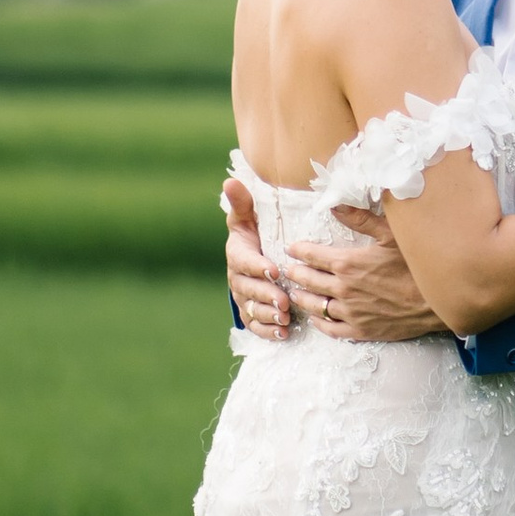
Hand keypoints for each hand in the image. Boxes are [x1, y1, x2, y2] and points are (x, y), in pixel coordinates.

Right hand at [222, 177, 294, 341]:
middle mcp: (237, 278)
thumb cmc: (254, 233)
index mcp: (237, 254)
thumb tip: (230, 182)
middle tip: (283, 301)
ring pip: (252, 309)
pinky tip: (282, 333)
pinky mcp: (251, 313)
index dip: (257, 267)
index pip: (244, 261)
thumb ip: (242, 202)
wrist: (253, 258)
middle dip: (266, 296)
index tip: (273, 270)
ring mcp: (243, 297)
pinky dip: (267, 331)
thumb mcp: (248, 216)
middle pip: (249, 289)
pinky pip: (255, 325)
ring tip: (284, 318)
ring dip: (268, 315)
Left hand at [278, 203, 452, 342]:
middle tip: (288, 269)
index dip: (299, 250)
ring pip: (315, 306)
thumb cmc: (416, 265)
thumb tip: (334, 204)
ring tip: (294, 292)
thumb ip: (360, 219)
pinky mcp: (360, 330)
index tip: (291, 248)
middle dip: (295, 273)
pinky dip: (319, 323)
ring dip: (301, 298)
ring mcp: (350, 312)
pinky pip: (331, 329)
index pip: (312, 256)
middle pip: (308, 281)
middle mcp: (343, 289)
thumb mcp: (391, 234)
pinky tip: (315, 318)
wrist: (437, 302)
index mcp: (348, 263)